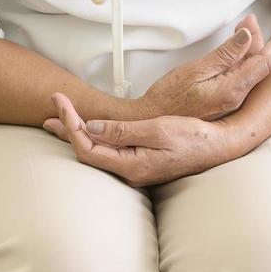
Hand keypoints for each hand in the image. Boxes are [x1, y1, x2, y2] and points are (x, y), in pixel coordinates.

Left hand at [41, 92, 236, 187]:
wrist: (220, 147)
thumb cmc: (194, 137)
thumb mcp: (158, 129)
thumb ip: (123, 132)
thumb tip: (90, 128)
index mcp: (131, 165)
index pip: (87, 146)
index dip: (70, 124)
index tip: (61, 100)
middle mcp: (129, 171)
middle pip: (86, 151)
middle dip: (67, 128)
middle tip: (50, 106)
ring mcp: (135, 168)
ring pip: (96, 151)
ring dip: (78, 132)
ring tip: (59, 118)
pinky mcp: (141, 162)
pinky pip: (109, 150)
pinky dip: (95, 136)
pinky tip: (90, 129)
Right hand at [136, 13, 270, 121]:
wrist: (152, 123)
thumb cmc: (169, 99)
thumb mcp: (195, 70)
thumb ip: (224, 55)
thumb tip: (247, 37)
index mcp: (233, 90)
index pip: (265, 62)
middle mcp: (237, 98)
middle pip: (259, 64)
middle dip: (261, 39)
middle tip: (251, 19)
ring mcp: (232, 102)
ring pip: (251, 70)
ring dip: (251, 48)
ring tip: (245, 27)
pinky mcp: (224, 102)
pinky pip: (242, 78)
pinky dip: (242, 60)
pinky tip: (237, 51)